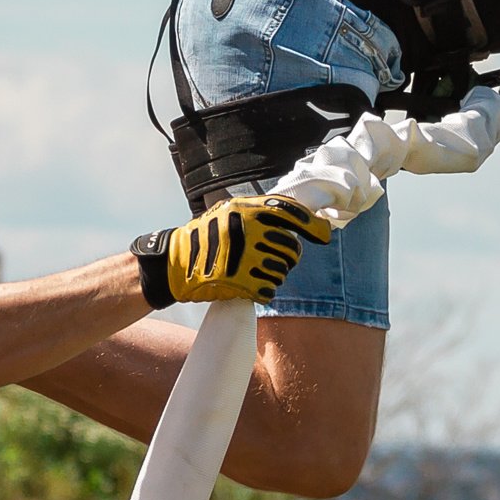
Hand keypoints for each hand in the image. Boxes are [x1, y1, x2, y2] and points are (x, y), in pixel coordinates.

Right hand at [133, 194, 332, 307]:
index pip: (291, 214)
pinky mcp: (237, 280)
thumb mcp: (233, 212)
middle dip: (289, 257)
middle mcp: (247, 229)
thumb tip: (310, 220)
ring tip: (257, 271)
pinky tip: (253, 286)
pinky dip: (265, 290)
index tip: (324, 235)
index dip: (312, 225)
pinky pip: (269, 289)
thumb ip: (264, 213)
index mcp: (247, 209)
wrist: (175, 261)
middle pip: (292, 248)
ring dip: (275, 274)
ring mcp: (242, 255)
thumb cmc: (210, 235)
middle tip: (276, 259)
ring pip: (283, 271)